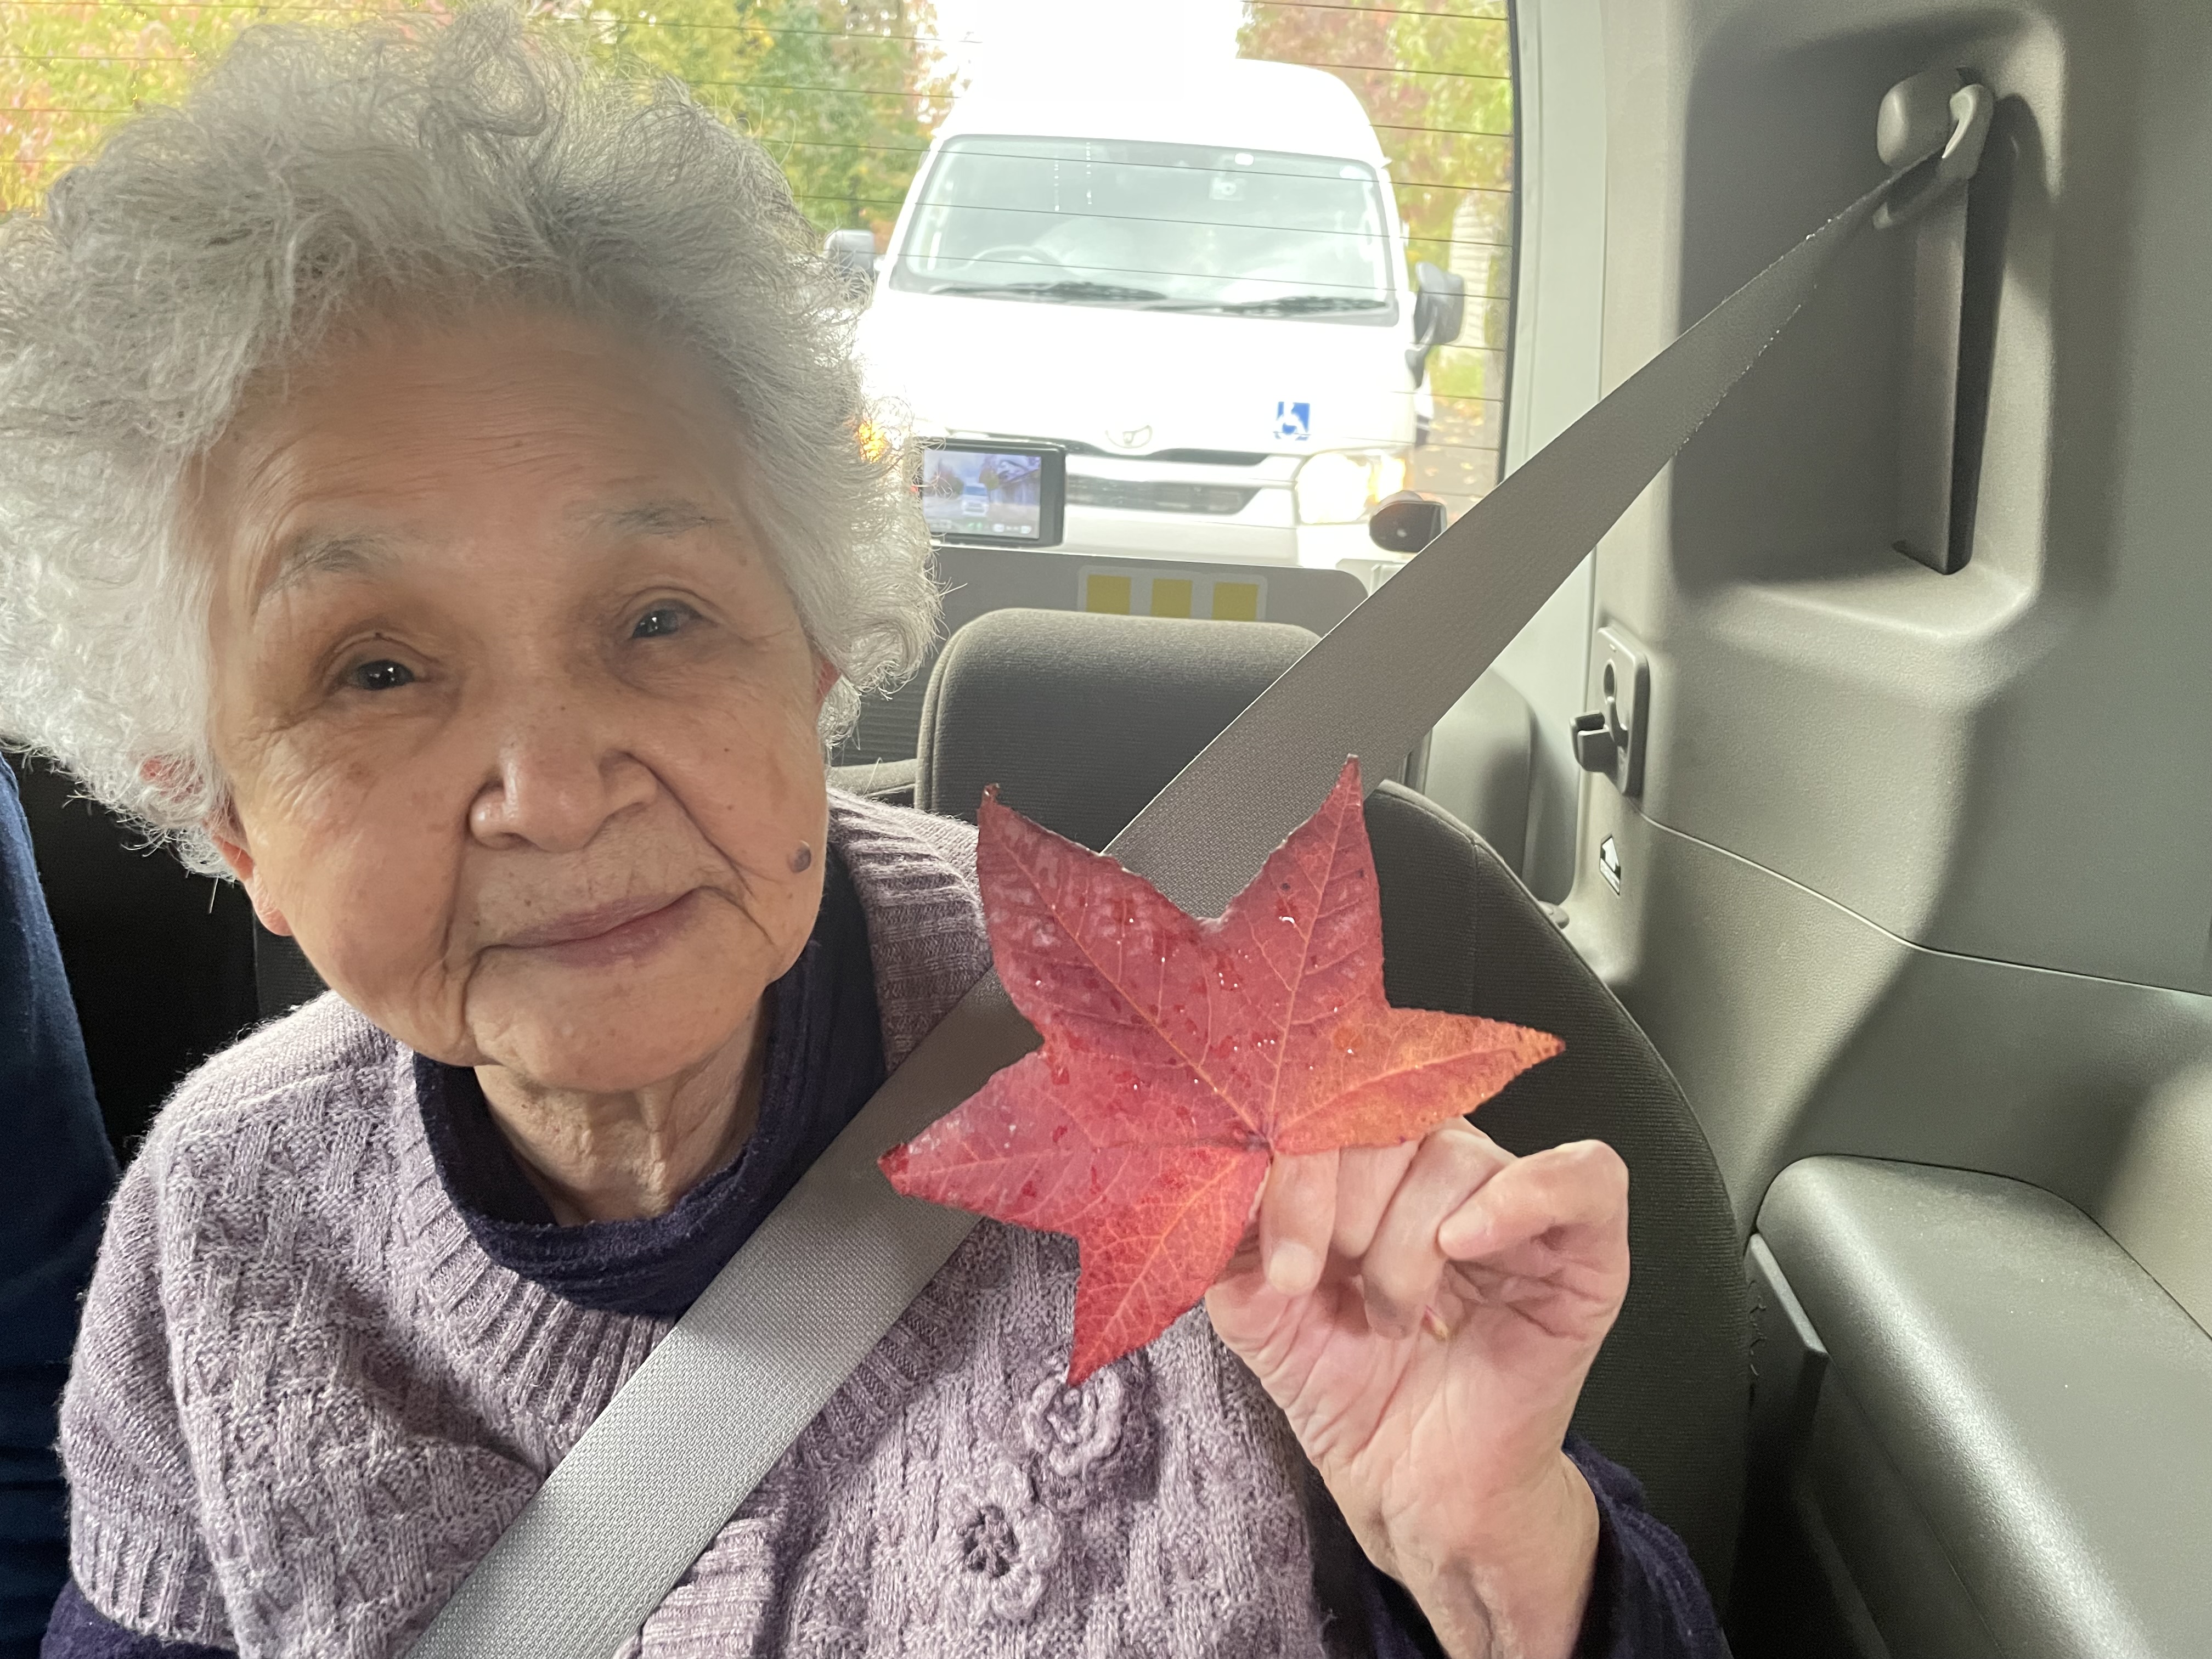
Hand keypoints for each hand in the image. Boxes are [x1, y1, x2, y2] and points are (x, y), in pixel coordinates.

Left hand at [1203, 1122, 1628, 1658]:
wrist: (1408, 1488)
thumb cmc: (1345, 1389)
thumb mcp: (1259, 1302)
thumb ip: (1233, 1229)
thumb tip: (1218, 1166)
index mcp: (1367, 1165)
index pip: (1332, 1099)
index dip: (1296, 1160)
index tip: (1277, 1258)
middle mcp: (1440, 1169)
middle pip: (1392, 1119)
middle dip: (1338, 1204)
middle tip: (1323, 1284)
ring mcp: (1517, 1204)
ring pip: (1458, 1157)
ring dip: (1405, 1247)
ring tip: (1391, 1319)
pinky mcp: (1585, 1249)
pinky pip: (1583, 1177)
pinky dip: (1523, 1197)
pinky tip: (1464, 1243)